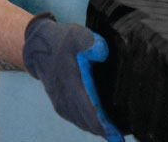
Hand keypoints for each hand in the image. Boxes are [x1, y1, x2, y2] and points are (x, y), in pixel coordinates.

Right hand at [22, 13, 123, 141]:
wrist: (39, 47)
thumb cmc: (62, 41)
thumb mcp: (77, 36)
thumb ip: (90, 42)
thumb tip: (102, 52)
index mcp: (71, 85)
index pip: (90, 112)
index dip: (106, 125)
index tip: (121, 133)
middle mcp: (66, 100)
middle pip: (89, 123)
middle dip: (108, 130)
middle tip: (128, 130)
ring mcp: (62, 104)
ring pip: (84, 123)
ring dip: (100, 129)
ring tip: (119, 130)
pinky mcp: (62, 105)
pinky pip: (78, 119)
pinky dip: (91, 124)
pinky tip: (104, 124)